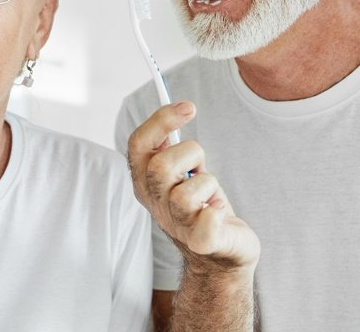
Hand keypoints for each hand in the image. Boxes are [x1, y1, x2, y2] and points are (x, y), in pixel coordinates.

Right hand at [127, 101, 259, 278]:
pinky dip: (214, 215)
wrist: (221, 253)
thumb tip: (178, 108)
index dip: (160, 121)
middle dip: (189, 154)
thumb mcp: (183, 170)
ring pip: (185, 194)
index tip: (188, 107)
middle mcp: (155, 203)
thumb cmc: (202, 203)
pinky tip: (218, 213)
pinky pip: (204, 226)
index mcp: (145, 182)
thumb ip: (173, 146)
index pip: (138, 145)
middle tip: (200, 165)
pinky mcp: (201, 243)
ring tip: (211, 196)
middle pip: (159, 167)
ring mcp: (176, 225)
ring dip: (208, 184)